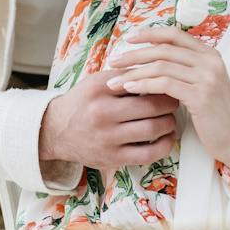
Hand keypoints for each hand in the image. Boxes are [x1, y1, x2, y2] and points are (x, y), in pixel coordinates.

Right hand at [38, 70, 178, 169]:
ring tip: (169, 119)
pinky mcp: (112, 158)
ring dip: (169, 123)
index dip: (160, 81)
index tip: (168, 82)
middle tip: (175, 100)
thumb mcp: (95, 82)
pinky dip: (164, 145)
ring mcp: (107, 138)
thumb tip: (156, 71)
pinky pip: (148, 154)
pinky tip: (166, 138)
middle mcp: (102, 113)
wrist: (55, 131)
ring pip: (153, 129)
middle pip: (150, 106)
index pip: (140, 81)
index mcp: (99, 89)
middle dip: (170, 103)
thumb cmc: (81, 103)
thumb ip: (122, 76)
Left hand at [106, 26, 229, 183]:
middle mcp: (210, 61)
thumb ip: (182, 69)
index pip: (174, 35)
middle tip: (113, 62)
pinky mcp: (201, 95)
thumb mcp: (200, 85)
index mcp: (209, 54)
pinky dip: (144, 84)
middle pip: (163, 49)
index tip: (128, 39)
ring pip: (161, 66)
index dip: (149, 34)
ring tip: (114, 82)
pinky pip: (165, 84)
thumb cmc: (212, 115)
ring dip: (133, 73)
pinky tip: (130, 89)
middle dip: (134, 54)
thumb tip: (147, 59)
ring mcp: (207, 77)